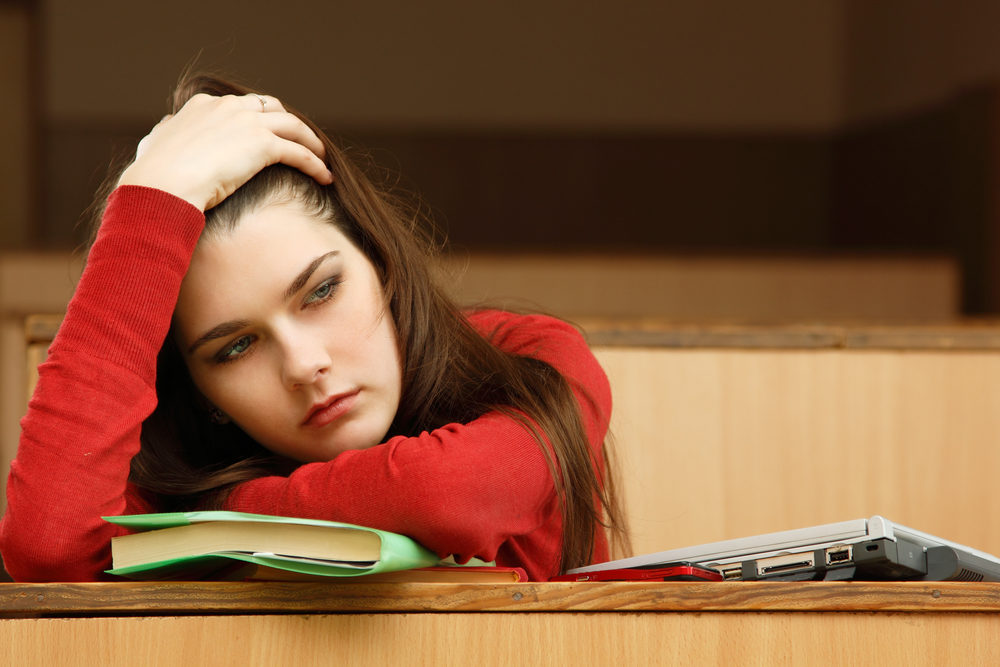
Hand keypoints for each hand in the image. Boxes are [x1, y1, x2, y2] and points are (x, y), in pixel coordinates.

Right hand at [117, 93, 333, 210]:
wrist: (162, 184)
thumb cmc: (154, 174)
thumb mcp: (156, 144)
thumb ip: (166, 133)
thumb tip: (162, 130)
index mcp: (203, 105)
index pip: (243, 104)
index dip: (261, 118)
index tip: (271, 134)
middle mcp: (228, 107)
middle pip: (273, 109)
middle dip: (290, 125)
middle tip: (303, 143)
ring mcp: (247, 123)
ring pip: (293, 127)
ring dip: (312, 143)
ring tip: (323, 160)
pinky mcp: (263, 144)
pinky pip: (299, 152)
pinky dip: (315, 164)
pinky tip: (325, 178)